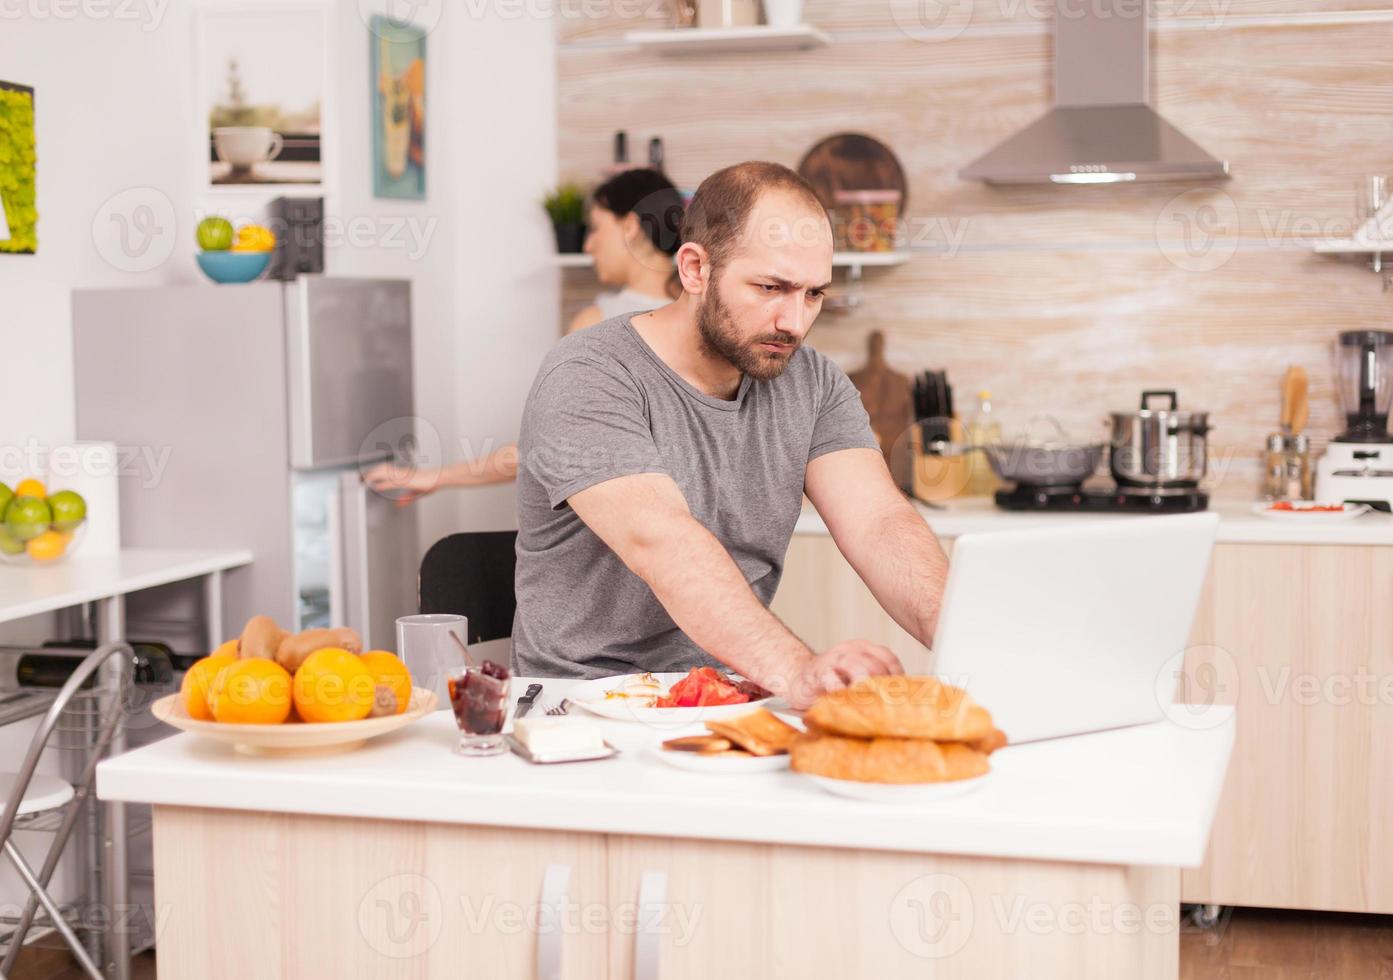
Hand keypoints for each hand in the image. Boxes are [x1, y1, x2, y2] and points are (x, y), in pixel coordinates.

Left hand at [363, 462, 440, 506]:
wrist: (438, 478)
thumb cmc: (431, 483)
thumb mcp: (416, 493)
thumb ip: (406, 499)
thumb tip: (397, 504)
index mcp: (403, 474)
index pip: (386, 471)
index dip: (375, 473)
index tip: (367, 477)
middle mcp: (401, 472)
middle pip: (381, 470)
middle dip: (369, 473)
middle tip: (360, 478)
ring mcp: (402, 475)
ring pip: (382, 473)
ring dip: (372, 476)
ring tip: (362, 480)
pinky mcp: (404, 479)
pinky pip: (389, 480)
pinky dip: (380, 482)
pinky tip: (374, 484)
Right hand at [785, 640, 903, 709]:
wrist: (799, 679)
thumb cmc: (833, 682)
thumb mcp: (857, 677)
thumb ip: (876, 684)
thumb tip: (903, 703)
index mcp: (864, 649)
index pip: (888, 658)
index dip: (898, 677)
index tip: (902, 696)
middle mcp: (850, 650)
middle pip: (874, 663)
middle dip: (883, 686)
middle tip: (888, 706)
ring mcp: (833, 659)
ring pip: (855, 666)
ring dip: (865, 685)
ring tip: (870, 702)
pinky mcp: (817, 672)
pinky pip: (831, 680)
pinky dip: (840, 691)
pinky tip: (846, 702)